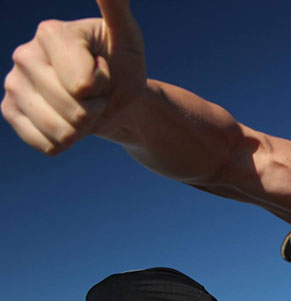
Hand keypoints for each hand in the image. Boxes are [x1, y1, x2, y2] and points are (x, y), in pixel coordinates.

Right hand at [2, 0, 145, 154]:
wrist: (111, 98)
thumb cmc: (121, 65)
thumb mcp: (127, 38)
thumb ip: (115, 7)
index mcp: (50, 32)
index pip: (85, 84)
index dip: (104, 85)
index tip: (103, 69)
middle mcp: (23, 54)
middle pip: (74, 109)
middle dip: (95, 108)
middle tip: (95, 93)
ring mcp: (13, 83)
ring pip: (62, 131)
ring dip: (83, 127)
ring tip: (83, 106)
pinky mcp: (10, 111)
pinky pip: (48, 144)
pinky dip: (68, 141)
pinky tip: (67, 121)